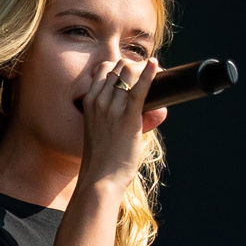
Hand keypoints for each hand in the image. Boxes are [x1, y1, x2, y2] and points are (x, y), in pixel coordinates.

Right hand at [77, 56, 165, 190]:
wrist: (99, 179)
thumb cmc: (101, 160)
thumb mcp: (97, 130)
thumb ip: (110, 115)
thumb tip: (136, 110)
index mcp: (89, 101)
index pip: (104, 69)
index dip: (120, 66)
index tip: (133, 72)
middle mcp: (99, 100)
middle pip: (119, 67)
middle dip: (135, 67)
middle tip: (149, 75)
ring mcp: (112, 107)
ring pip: (129, 72)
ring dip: (144, 71)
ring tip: (156, 75)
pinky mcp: (128, 117)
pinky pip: (139, 89)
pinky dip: (149, 74)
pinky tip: (156, 65)